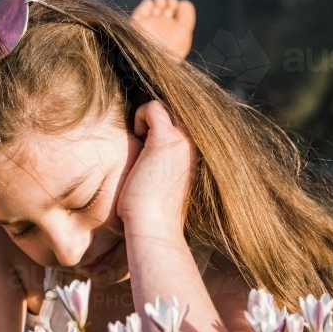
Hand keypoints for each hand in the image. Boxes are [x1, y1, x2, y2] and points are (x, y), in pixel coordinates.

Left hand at [116, 100, 197, 233]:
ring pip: (167, 104)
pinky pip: (153, 107)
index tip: (147, 138)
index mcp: (196, 153)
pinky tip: (136, 138)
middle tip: (141, 135)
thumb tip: (147, 154)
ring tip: (140, 139)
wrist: (154, 227)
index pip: (183, 119)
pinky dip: (140, 117)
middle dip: (157, 115)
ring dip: (148, 116)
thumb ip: (162, 161)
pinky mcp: (166, 139)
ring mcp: (183, 139)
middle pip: (177, 108)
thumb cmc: (153, 212)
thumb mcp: (163, 179)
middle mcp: (194, 143)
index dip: (163, 122)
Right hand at [131, 0, 195, 60]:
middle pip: (167, 10)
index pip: (177, 16)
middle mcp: (161, 30)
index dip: (179, 8)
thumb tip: (184, 3)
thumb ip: (187, 16)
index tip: (180, 5)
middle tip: (170, 3)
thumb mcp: (185, 33)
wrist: (149, 57)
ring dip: (159, 1)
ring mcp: (148, 26)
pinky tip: (151, 5)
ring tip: (161, 4)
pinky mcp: (135, 25)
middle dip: (170, 3)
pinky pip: (141, 11)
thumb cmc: (170, 48)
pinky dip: (146, 5)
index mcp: (174, 34)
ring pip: (154, 8)